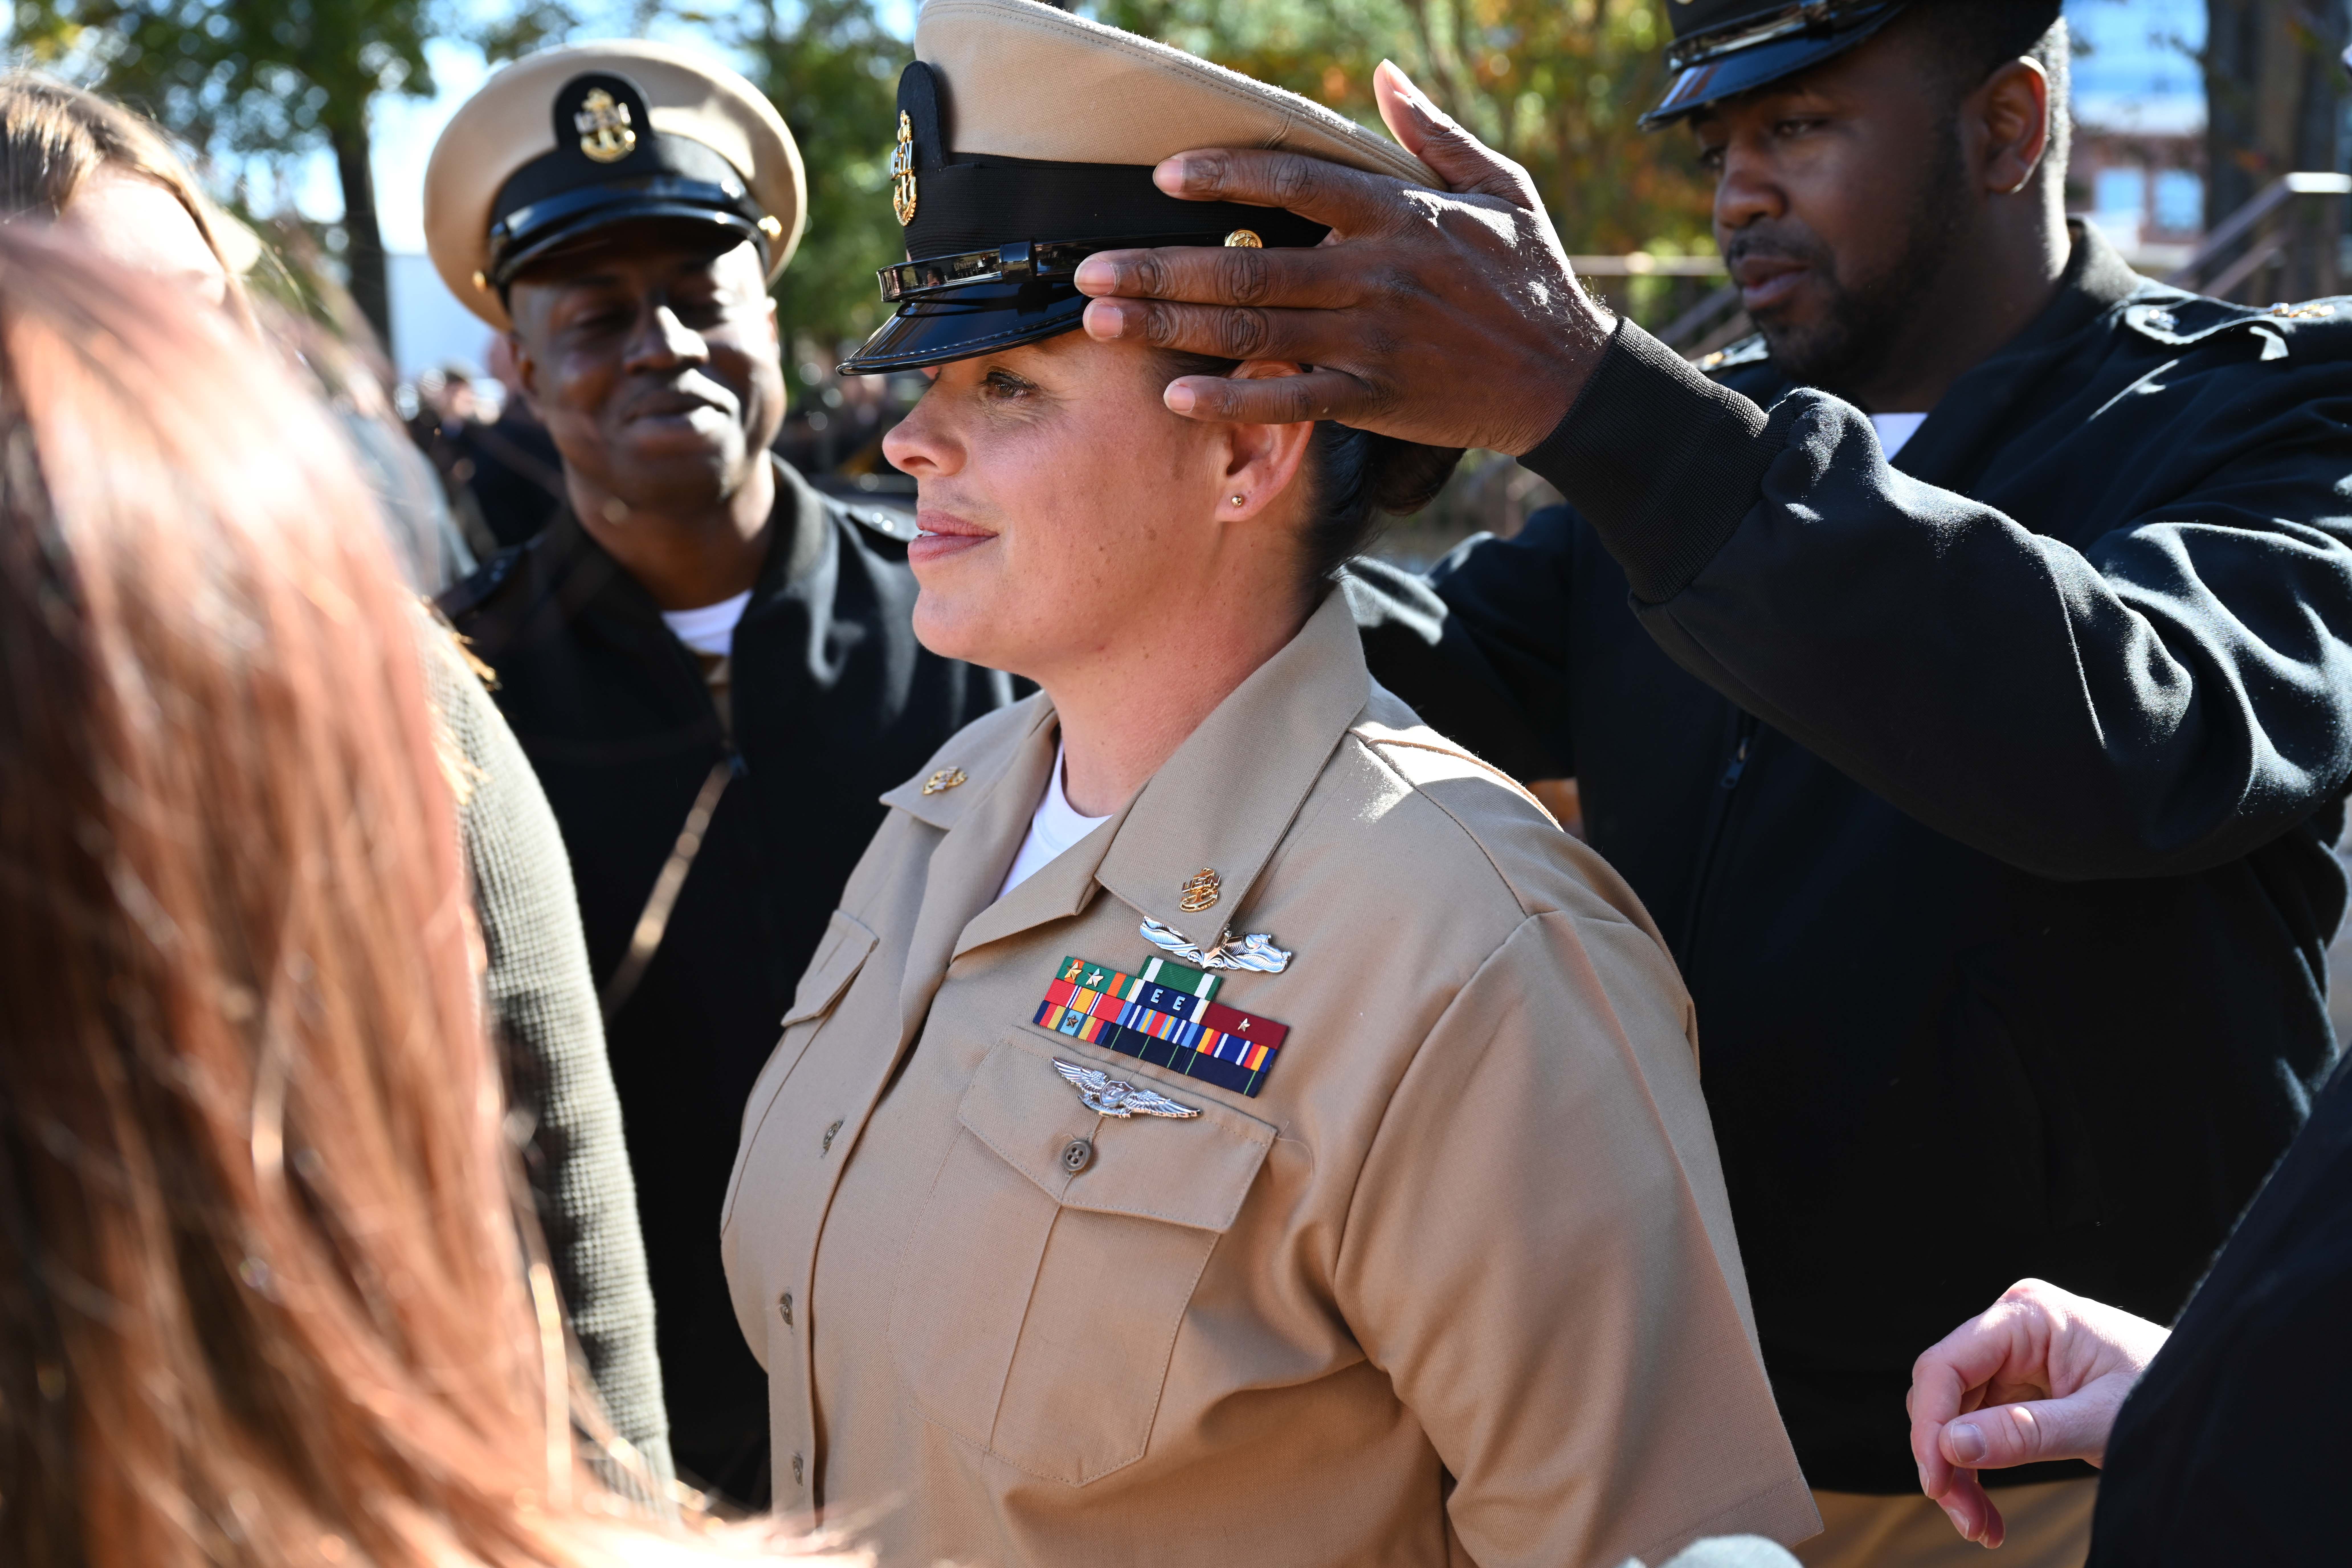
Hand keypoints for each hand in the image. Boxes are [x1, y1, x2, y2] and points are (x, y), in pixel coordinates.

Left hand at [1072, 60, 1615, 454]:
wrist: (1567, 378)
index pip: (1296, 183)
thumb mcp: (1498, 189)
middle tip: (1091, 269)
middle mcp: (1375, 275)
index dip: (1227, 176)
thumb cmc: (1530, 278)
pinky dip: (1235, 400)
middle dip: (1162, 268)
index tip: (1165, 174)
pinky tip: (1179, 397)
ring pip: (1253, 330)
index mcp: (1400, 215)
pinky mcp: (1372, 396)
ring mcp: (1370, 340)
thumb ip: (1435, 134)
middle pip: (1249, 265)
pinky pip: (1290, 399)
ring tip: (1104, 319)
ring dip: (1173, 326)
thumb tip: (1384, 80)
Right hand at [1907, 1279, 2169, 1546]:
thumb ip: (2028, 1431)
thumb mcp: (2103, 1419)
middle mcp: (2011, 1328)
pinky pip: (1980, 1430)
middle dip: (1946, 1459)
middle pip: (1944, 1394)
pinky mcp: (2019, 1387)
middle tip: (1964, 1518)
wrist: (2209, 1398)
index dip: (1930, 1424)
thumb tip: (1952, 1445)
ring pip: (1955, 1419)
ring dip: (1961, 1475)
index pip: (1946, 1365)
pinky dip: (1979, 1473)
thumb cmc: (2167, 1392)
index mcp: (2027, 1315)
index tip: (1937, 1482)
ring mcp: (2013, 1358)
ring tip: (1981, 1527)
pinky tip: (1989, 1512)